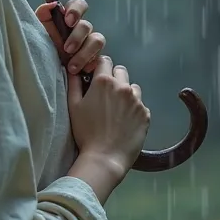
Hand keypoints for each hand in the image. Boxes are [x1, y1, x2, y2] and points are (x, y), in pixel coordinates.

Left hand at [35, 0, 105, 74]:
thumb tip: (52, 4)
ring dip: (85, 53)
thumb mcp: (38, 30)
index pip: (79, 5)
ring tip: (72, 66)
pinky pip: (100, 58)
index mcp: (68, 18)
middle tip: (67, 49)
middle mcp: (81, 29)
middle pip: (87, 25)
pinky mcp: (95, 58)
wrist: (46, 70)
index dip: (76, 10)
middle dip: (77, 37)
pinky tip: (82, 71)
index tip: (68, 21)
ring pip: (97, 41)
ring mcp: (90, 43)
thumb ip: (43, 14)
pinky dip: (91, 64)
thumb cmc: (42, 47)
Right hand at [67, 55, 150, 173]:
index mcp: (104, 81)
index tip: (95, 78)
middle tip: (106, 95)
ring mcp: (137, 100)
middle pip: (120, 71)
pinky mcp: (146, 114)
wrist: (105, 158)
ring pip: (132, 87)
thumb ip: (73, 83)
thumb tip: (73, 68)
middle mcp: (123, 86)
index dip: (99, 68)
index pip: (104, 61)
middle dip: (113, 78)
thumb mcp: (73, 106)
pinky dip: (133, 109)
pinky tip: (125, 122)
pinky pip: (140, 105)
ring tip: (117, 109)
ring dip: (125, 93)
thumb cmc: (85, 132)